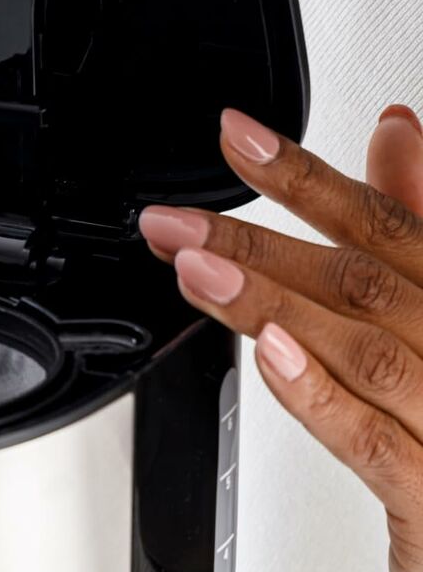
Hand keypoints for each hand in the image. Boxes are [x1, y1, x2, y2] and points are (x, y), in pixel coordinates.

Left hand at [138, 105, 422, 571]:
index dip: (305, 174)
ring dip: (269, 303)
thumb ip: (413, 221)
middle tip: (172, 221)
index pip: (385, 222)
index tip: (236, 135)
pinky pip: (374, 443)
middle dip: (253, 243)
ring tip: (194, 269)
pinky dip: (317, 394)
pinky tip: (268, 355)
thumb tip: (397, 128)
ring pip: (362, 350)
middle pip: (359, 281)